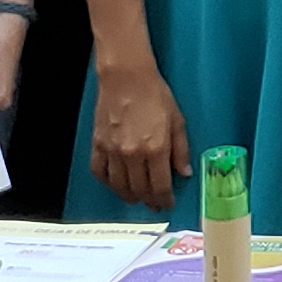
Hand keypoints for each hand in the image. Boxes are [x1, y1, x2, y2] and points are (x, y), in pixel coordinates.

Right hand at [90, 52, 187, 206]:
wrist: (126, 78)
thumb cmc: (154, 94)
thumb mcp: (177, 121)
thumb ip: (181, 150)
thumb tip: (183, 173)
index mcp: (156, 149)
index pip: (160, 187)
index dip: (165, 200)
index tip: (167, 204)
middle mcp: (133, 154)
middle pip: (140, 190)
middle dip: (149, 201)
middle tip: (154, 204)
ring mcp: (113, 151)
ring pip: (120, 186)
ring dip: (129, 196)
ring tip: (137, 197)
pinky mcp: (98, 145)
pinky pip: (100, 172)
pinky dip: (108, 182)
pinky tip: (116, 183)